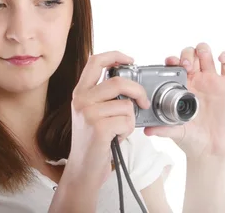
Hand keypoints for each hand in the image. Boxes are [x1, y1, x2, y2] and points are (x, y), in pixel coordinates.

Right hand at [65, 51, 150, 190]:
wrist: (83, 169)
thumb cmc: (93, 141)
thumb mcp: (91, 112)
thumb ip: (103, 95)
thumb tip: (128, 82)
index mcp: (80, 92)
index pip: (95, 61)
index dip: (115, 55)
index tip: (130, 60)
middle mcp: (81, 99)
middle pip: (118, 82)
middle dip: (138, 92)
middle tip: (144, 103)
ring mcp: (88, 113)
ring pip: (126, 105)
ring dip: (130, 120)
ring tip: (119, 129)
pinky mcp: (98, 128)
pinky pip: (127, 121)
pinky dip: (128, 131)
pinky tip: (116, 138)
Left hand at [144, 42, 224, 158]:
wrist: (211, 148)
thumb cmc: (191, 137)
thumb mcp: (175, 131)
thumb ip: (162, 129)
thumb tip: (147, 131)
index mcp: (181, 86)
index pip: (175, 64)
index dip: (172, 60)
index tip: (170, 63)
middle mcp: (196, 80)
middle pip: (190, 54)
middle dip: (187, 55)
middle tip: (186, 66)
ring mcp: (212, 81)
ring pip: (207, 54)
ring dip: (202, 51)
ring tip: (200, 61)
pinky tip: (221, 58)